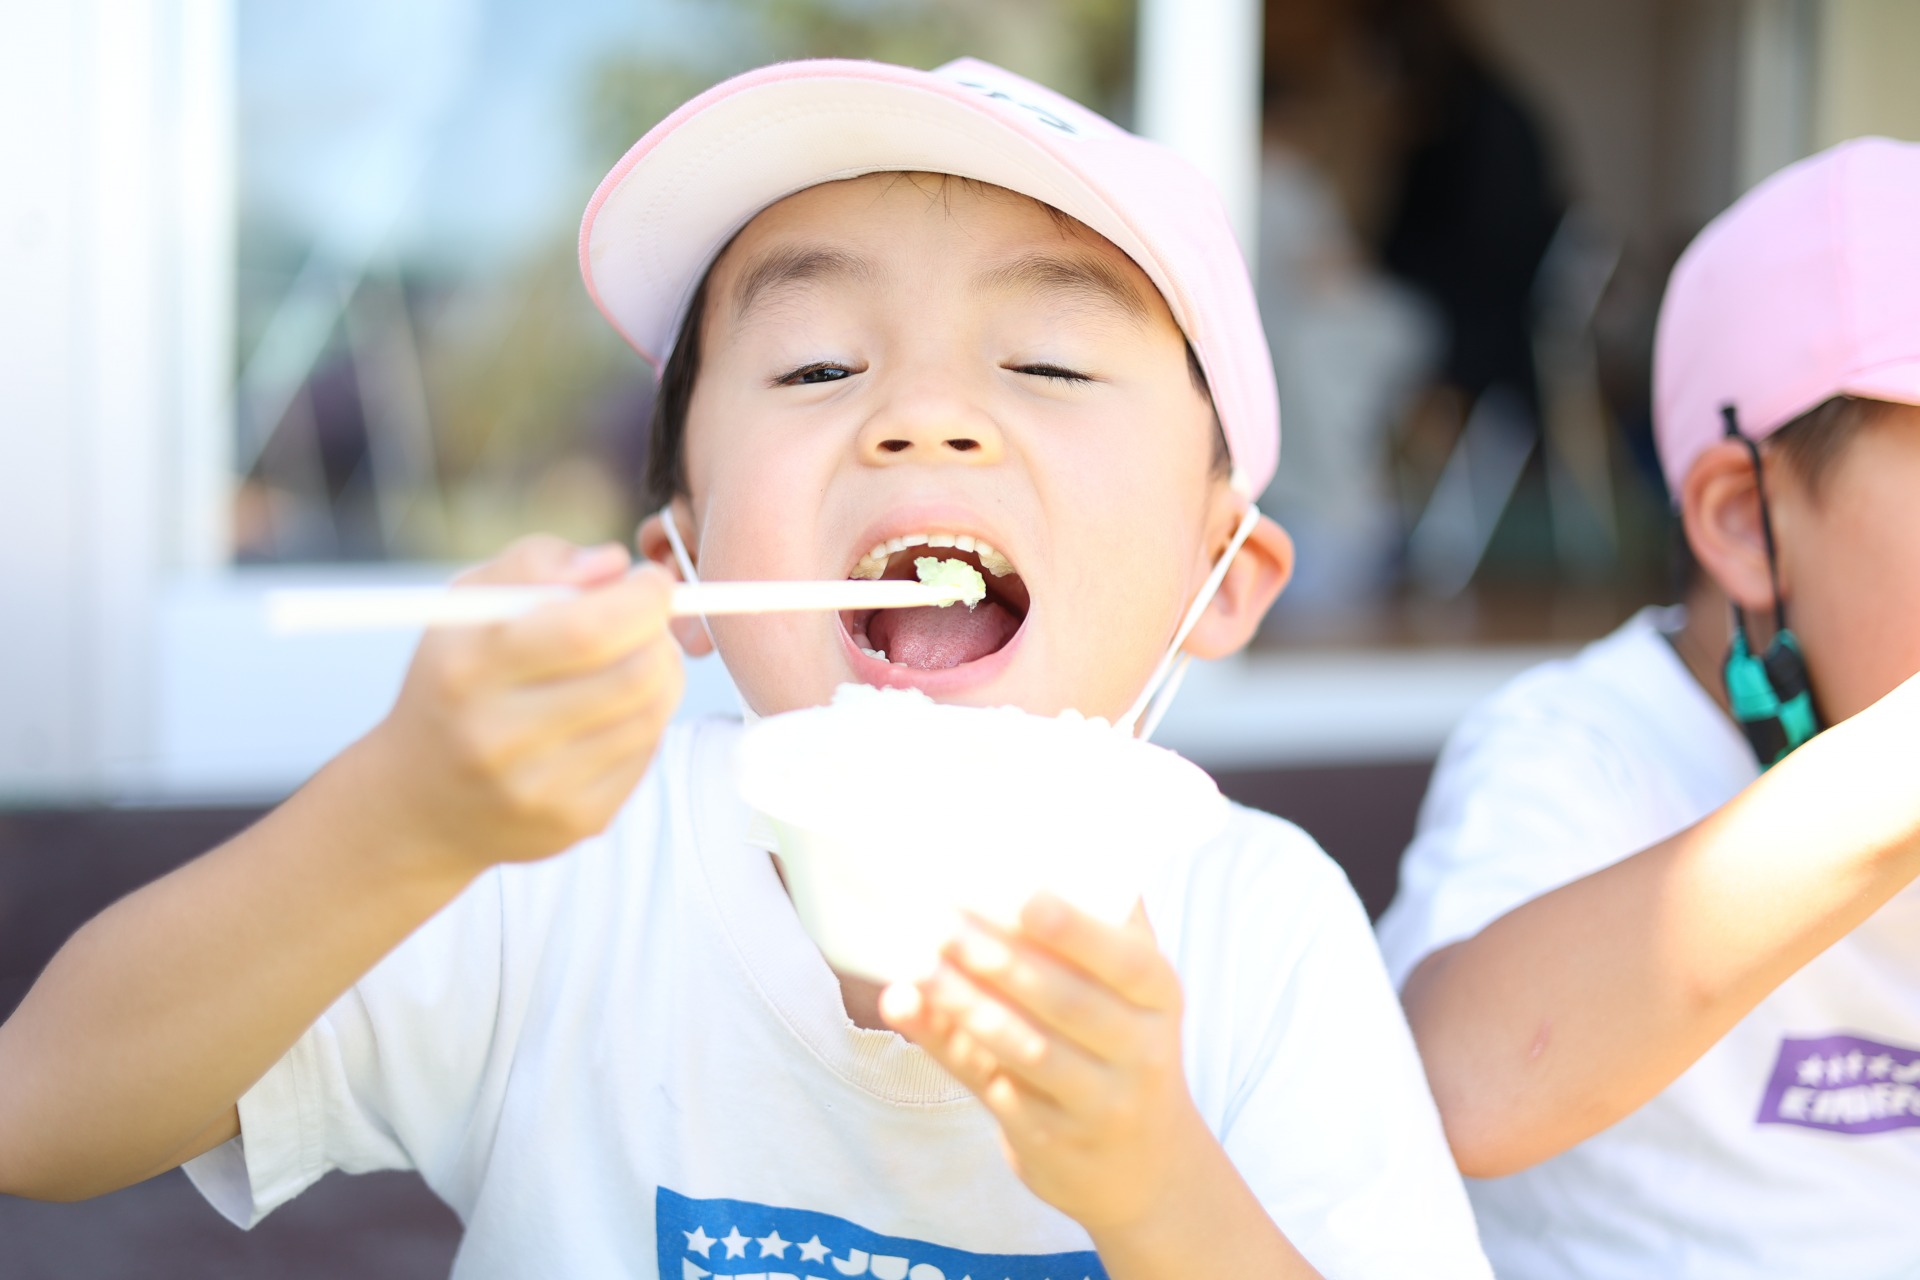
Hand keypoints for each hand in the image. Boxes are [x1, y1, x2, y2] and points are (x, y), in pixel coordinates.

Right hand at [356, 534, 682, 877]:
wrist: (418, 803)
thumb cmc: (453, 683)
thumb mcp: (467, 607)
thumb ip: (536, 563)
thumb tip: (613, 565)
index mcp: (469, 669)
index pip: (588, 631)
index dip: (642, 599)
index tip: (652, 582)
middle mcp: (499, 736)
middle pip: (633, 675)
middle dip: (659, 635)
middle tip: (651, 621)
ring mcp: (540, 788)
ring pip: (651, 715)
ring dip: (663, 673)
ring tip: (638, 658)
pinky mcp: (575, 822)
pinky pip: (647, 755)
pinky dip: (648, 719)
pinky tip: (619, 707)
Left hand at [879, 893, 1211, 1237]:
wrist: (1142, 1164)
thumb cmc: (1123, 1040)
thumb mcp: (1133, 986)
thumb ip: (1100, 921)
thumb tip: (1047, 832)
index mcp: (1160, 995)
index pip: (1126, 962)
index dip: (1076, 931)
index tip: (1024, 897)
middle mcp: (1139, 1052)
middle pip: (1067, 1005)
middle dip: (1002, 961)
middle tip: (944, 920)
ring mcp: (1097, 1104)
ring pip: (1026, 1050)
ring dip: (966, 1004)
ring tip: (920, 963)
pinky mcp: (1048, 1138)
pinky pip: (989, 1085)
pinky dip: (943, 1043)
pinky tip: (905, 1006)